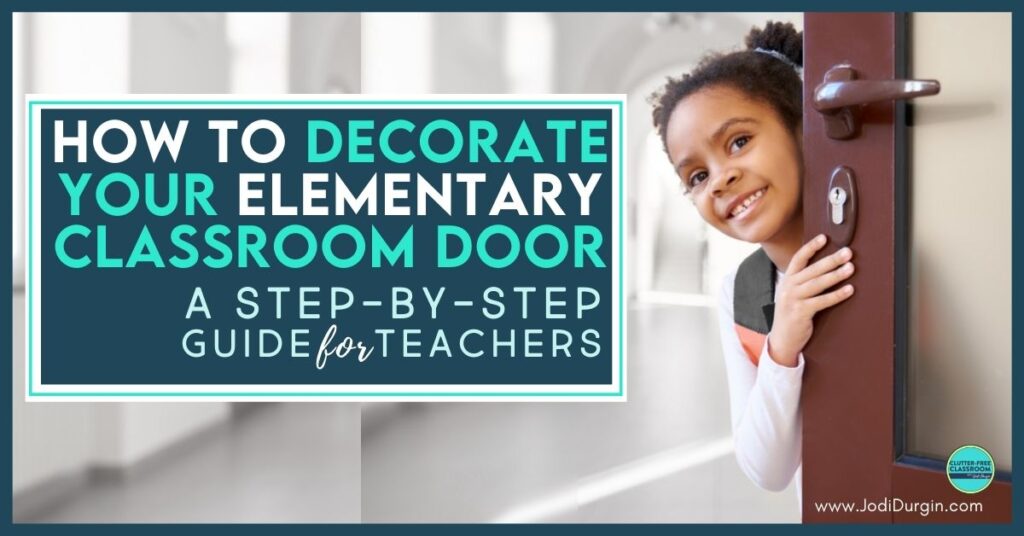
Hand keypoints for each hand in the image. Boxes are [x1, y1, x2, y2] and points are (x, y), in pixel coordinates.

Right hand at [767, 234, 854, 366]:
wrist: (782, 340)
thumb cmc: (791, 315)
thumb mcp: (792, 294)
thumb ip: (803, 281)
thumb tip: (825, 267)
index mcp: (787, 280)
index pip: (798, 258)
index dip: (811, 247)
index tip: (824, 238)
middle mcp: (788, 287)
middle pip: (812, 269)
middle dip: (831, 259)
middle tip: (847, 253)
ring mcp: (793, 299)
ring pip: (818, 283)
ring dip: (836, 275)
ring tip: (850, 268)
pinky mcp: (801, 312)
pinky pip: (822, 301)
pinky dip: (837, 295)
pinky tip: (849, 290)